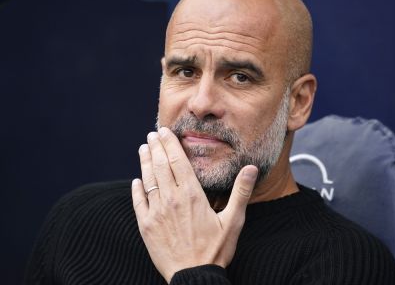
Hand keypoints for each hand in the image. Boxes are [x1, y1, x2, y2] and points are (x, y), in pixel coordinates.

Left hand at [131, 127, 257, 282]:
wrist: (194, 276)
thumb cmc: (215, 250)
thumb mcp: (233, 221)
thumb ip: (240, 192)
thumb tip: (251, 168)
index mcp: (192, 195)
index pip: (178, 161)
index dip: (170, 144)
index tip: (164, 132)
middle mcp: (171, 199)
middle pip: (161, 165)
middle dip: (156, 147)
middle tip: (153, 135)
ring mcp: (156, 212)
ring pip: (148, 179)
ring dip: (145, 162)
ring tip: (143, 148)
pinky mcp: (146, 226)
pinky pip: (138, 202)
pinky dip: (136, 189)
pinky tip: (136, 180)